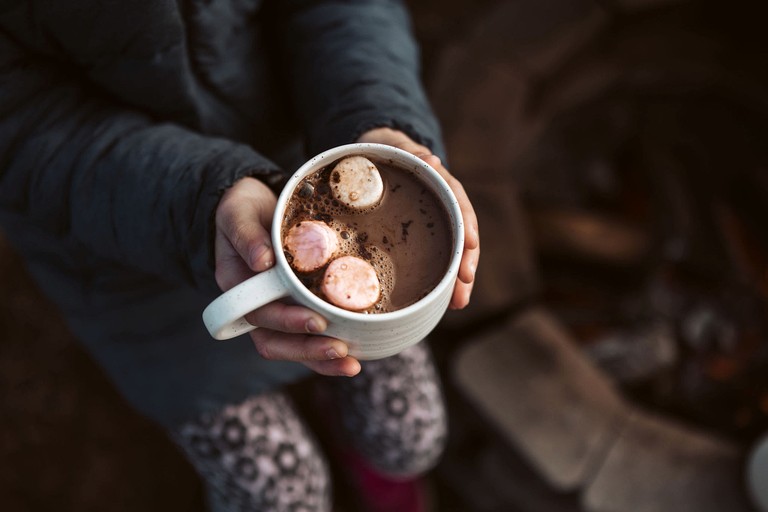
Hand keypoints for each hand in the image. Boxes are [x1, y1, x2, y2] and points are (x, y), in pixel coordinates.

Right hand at [214, 177, 360, 375]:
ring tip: (351, 365)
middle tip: (340, 349)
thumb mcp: (238, 212)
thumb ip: (246, 235)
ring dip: (321, 360)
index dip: (286, 323)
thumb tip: (261, 262)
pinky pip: (309, 336)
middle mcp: (254, 305)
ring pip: (293, 346)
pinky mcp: (295, 308)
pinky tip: (354, 356)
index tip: (314, 321)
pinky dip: (328, 351)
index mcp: (237, 286)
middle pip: (275, 341)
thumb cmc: (244, 209)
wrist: (256, 206)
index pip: (259, 314)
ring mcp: (275, 310)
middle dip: (308, 349)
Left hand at [357, 127, 478, 308]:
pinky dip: (442, 279)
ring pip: (453, 252)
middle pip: (462, 237)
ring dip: (458, 279)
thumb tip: (430, 159)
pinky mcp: (427, 237)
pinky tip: (443, 300)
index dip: (467, 227)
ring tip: (459, 303)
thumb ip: (413, 155)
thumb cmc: (392, 152)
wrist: (385, 154)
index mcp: (443, 186)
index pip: (460, 207)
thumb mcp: (399, 150)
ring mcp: (437, 223)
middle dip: (465, 264)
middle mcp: (446, 207)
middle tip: (463, 290)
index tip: (471, 245)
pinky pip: (438, 258)